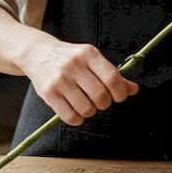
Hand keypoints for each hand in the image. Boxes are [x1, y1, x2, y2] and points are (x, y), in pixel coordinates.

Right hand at [18, 40, 138, 125]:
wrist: (37, 53)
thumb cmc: (70, 58)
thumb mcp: (92, 59)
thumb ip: (113, 74)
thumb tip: (134, 90)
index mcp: (89, 54)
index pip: (112, 78)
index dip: (120, 92)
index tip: (118, 97)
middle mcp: (73, 65)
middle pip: (100, 96)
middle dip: (104, 103)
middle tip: (100, 101)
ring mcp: (59, 79)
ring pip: (86, 108)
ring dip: (90, 111)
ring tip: (86, 104)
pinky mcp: (48, 92)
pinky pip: (69, 116)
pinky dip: (77, 119)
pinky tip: (76, 111)